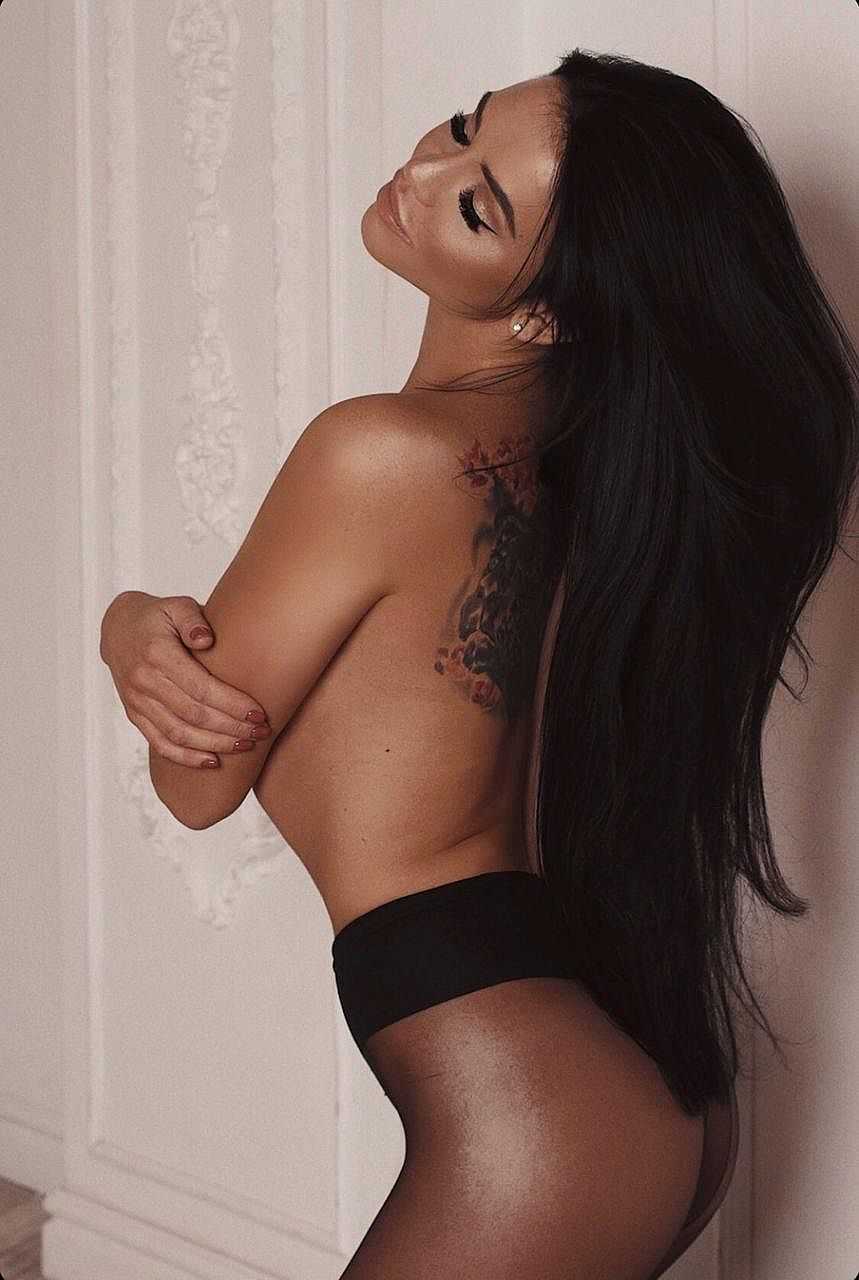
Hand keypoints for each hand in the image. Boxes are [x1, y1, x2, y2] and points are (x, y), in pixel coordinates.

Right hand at [100, 591, 270, 768]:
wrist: (118, 628)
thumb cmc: (158, 616)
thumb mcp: (176, 606)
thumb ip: (192, 620)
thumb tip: (207, 639)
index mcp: (157, 654)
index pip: (200, 688)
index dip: (232, 705)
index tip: (260, 714)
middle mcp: (144, 681)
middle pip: (193, 715)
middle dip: (231, 728)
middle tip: (261, 732)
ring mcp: (137, 701)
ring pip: (178, 734)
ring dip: (215, 744)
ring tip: (245, 746)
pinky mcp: (135, 714)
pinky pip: (160, 743)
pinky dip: (186, 757)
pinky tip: (213, 761)